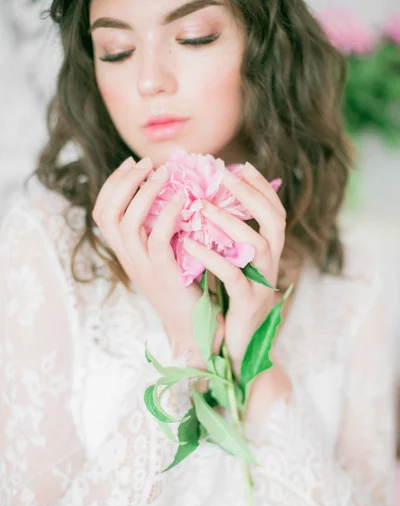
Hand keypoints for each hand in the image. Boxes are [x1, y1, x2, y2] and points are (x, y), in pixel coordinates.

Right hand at [92, 156, 222, 366]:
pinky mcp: (163, 274)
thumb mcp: (164, 256)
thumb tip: (172, 193)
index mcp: (124, 252)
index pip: (103, 213)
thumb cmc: (184, 288)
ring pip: (129, 222)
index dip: (112, 185)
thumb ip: (160, 230)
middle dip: (124, 182)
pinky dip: (168, 214)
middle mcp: (127, 258)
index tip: (131, 164)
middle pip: (108, 213)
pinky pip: (157, 238)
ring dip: (145, 192)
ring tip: (164, 173)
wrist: (193, 327)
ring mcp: (142, 267)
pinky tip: (182, 199)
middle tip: (146, 163)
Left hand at [183, 161, 285, 375]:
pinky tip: (190, 244)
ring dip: (230, 222)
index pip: (275, 213)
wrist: (232, 348)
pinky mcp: (248, 304)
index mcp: (268, 254)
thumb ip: (227, 239)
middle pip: (275, 222)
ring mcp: (262, 285)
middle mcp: (272, 266)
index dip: (262, 188)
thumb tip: (207, 205)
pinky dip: (212, 258)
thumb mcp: (231, 266)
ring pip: (257, 245)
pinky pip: (233, 276)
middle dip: (252, 195)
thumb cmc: (227, 304)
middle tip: (225, 176)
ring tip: (202, 207)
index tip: (242, 165)